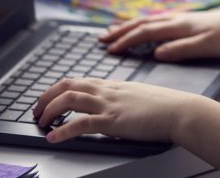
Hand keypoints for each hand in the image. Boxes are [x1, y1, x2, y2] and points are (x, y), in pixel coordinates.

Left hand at [33, 77, 194, 142]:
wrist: (181, 111)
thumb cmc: (167, 107)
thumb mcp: (140, 97)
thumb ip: (124, 99)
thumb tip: (115, 107)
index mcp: (114, 85)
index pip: (79, 80)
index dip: (59, 89)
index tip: (49, 99)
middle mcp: (108, 91)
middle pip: (68, 85)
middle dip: (46, 97)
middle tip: (37, 110)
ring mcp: (110, 104)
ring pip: (69, 99)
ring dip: (49, 111)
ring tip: (41, 122)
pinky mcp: (113, 121)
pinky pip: (81, 124)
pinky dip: (63, 130)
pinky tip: (54, 137)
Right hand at [100, 8, 219, 60]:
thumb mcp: (206, 47)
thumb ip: (180, 50)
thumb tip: (156, 53)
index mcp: (179, 26)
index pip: (145, 32)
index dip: (126, 41)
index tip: (109, 50)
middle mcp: (179, 19)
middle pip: (144, 23)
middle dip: (122, 31)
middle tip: (102, 38)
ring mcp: (185, 18)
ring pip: (152, 20)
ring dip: (132, 25)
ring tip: (117, 29)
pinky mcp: (192, 21)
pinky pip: (161, 21)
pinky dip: (147, 24)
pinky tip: (148, 27)